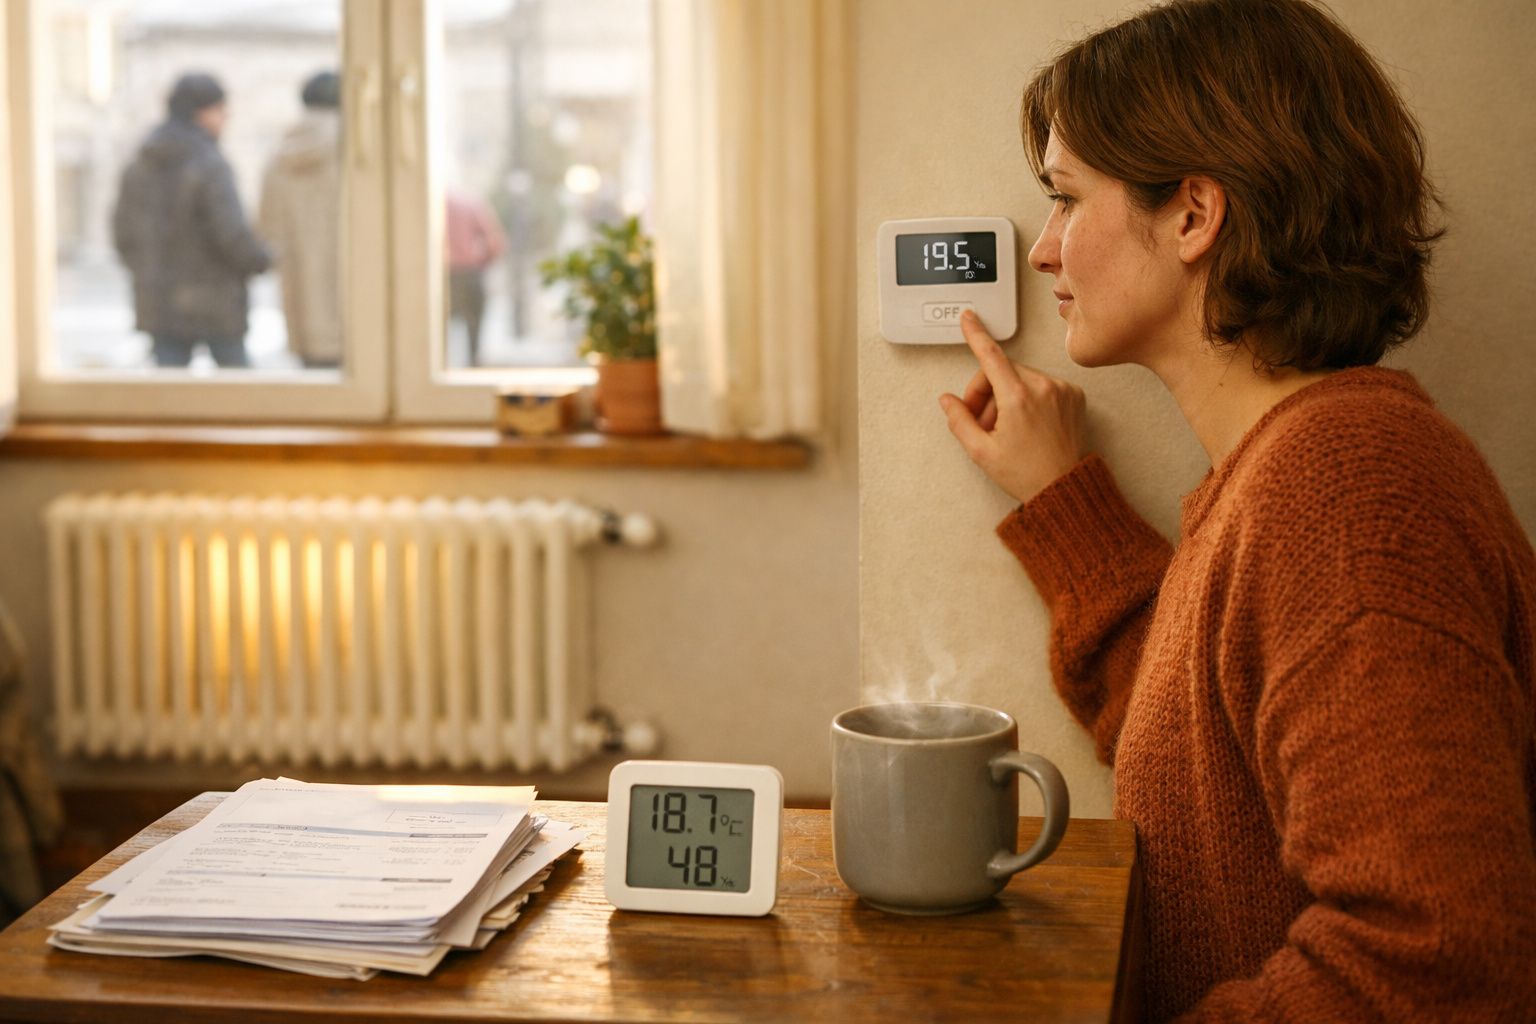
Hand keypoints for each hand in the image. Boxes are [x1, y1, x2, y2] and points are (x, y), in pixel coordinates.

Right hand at [939, 310, 1088, 504]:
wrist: (1065, 487)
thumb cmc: (1027, 474)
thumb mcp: (981, 452)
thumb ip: (959, 421)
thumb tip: (949, 401)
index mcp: (1018, 398)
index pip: (991, 356)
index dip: (976, 335)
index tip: (969, 319)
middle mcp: (1043, 387)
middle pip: (1002, 371)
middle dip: (986, 391)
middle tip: (981, 421)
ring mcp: (1062, 389)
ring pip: (1022, 377)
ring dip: (1007, 395)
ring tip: (1004, 428)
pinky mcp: (1074, 395)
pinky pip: (1043, 385)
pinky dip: (1030, 398)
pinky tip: (1026, 424)